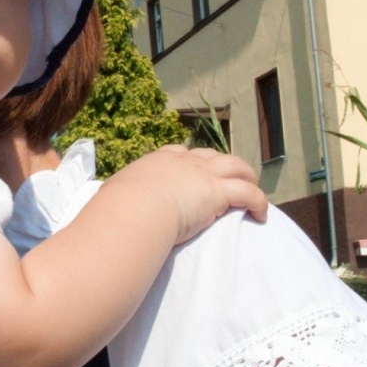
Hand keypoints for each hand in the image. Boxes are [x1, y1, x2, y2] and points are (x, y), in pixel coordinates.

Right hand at [109, 145, 265, 245]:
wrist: (135, 209)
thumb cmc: (119, 207)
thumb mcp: (114, 195)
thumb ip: (116, 198)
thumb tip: (104, 209)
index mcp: (158, 162)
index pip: (178, 153)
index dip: (190, 160)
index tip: (194, 168)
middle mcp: (183, 162)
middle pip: (212, 155)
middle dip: (223, 164)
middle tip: (231, 177)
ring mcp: (203, 174)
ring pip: (236, 167)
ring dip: (247, 177)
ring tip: (253, 190)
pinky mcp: (218, 192)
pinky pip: (248, 193)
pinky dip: (259, 201)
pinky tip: (262, 214)